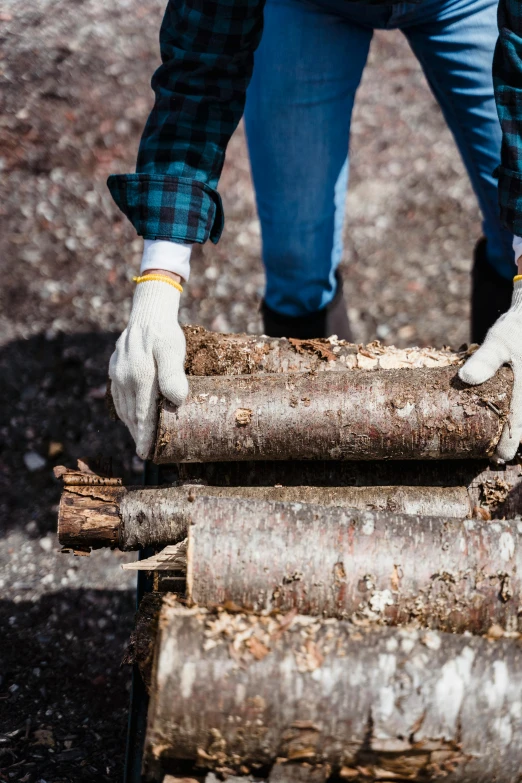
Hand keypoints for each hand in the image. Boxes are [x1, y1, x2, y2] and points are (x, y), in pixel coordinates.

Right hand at [109, 274, 188, 458]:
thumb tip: (175, 401)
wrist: (147, 313)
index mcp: (140, 377)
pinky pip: (117, 397)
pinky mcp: (114, 370)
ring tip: (138, 439)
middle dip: (137, 435)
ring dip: (130, 425)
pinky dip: (123, 410)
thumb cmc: (165, 333)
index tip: (145, 454)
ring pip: (123, 407)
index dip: (144, 436)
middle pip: (131, 415)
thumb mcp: (173, 351)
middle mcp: (125, 378)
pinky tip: (129, 416)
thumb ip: (173, 375)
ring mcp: (117, 374)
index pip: (142, 415)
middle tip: (144, 453)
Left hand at [459, 280, 521, 461]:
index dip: (510, 441)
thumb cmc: (516, 327)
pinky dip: (517, 416)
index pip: (519, 420)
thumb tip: (466, 378)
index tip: (500, 457)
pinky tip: (509, 425)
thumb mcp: (499, 340)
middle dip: (514, 440)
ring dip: (518, 429)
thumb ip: (485, 360)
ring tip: (503, 447)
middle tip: (497, 457)